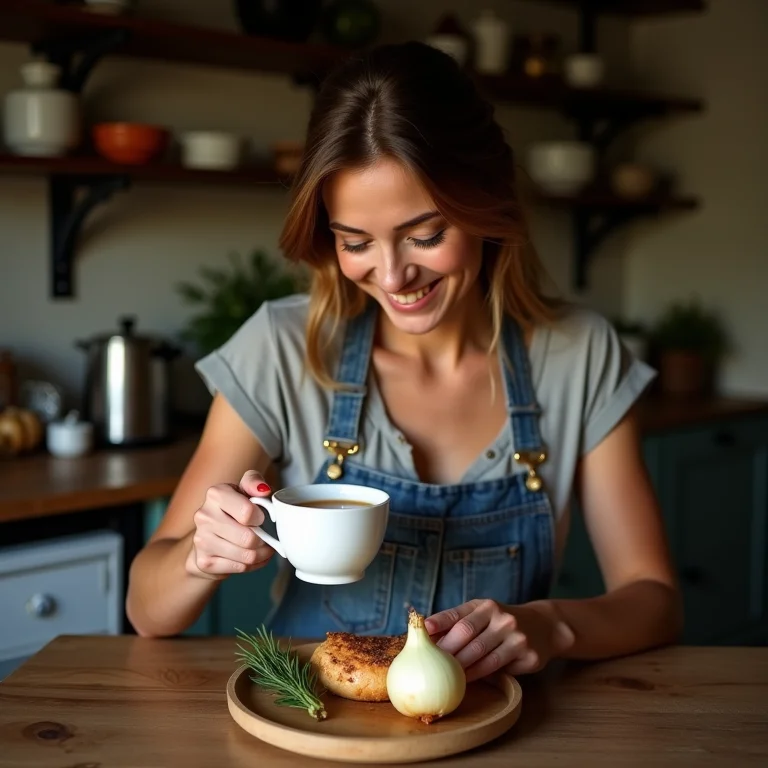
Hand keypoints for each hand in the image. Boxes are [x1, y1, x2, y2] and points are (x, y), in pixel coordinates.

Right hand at [186, 470, 274, 579]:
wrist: (208, 536)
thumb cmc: (233, 510)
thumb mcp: (244, 490)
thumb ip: (254, 482)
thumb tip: (263, 490)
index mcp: (216, 494)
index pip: (248, 512)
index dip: (261, 518)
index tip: (260, 518)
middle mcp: (204, 516)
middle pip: (249, 538)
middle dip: (264, 540)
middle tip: (265, 537)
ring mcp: (201, 540)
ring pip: (247, 556)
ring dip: (261, 554)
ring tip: (262, 548)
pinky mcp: (203, 562)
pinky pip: (240, 568)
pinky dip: (252, 565)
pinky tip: (250, 557)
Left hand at [425, 599, 574, 681]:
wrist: (544, 626)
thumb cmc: (501, 622)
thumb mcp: (483, 613)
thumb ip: (458, 621)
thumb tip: (425, 634)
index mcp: (487, 606)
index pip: (458, 614)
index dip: (439, 622)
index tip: (422, 629)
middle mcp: (502, 617)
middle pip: (467, 634)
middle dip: (447, 650)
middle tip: (431, 663)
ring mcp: (517, 636)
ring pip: (483, 655)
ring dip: (462, 668)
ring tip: (446, 676)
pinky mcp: (529, 655)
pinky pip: (500, 669)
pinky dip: (481, 675)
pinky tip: (468, 681)